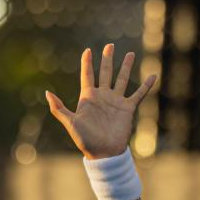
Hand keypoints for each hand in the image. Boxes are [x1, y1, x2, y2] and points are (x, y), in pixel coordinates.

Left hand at [45, 43, 156, 159]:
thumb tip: (47, 93)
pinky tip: (153, 75)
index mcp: (88, 97)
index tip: (88, 50)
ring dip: (126, 67)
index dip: (87, 63)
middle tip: (110, 45)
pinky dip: (146, 85)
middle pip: (105, 72)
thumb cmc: (85, 140)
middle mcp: (103, 96)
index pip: (87, 75)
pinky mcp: (127, 108)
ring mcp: (116, 101)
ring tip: (130, 54)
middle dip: (107, 59)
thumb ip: (59, 108)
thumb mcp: (70, 123)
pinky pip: (138, 94)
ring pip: (122, 79)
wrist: (104, 153)